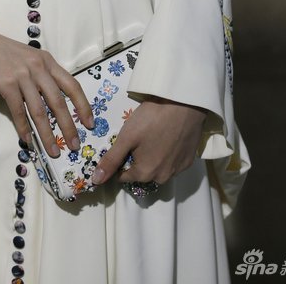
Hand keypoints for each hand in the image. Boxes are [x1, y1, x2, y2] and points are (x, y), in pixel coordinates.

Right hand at [0, 23, 94, 158]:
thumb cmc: (1, 52)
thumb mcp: (28, 58)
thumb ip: (41, 75)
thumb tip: (54, 104)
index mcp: (47, 61)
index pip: (72, 84)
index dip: (83, 105)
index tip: (90, 123)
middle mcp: (37, 67)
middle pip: (58, 101)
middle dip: (69, 126)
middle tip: (74, 145)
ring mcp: (21, 75)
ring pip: (39, 110)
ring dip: (47, 134)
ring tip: (53, 151)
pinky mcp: (5, 83)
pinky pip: (18, 111)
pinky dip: (24, 128)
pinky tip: (28, 141)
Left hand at [90, 95, 207, 187]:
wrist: (185, 105)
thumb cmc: (152, 119)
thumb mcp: (127, 137)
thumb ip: (111, 160)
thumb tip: (96, 180)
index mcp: (145, 174)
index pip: (123, 176)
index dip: (118, 162)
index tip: (121, 146)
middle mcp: (162, 178)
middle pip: (142, 173)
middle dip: (136, 160)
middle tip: (137, 138)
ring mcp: (178, 170)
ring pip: (158, 168)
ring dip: (152, 158)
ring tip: (152, 137)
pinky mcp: (188, 161)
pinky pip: (172, 163)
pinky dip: (167, 155)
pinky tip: (167, 138)